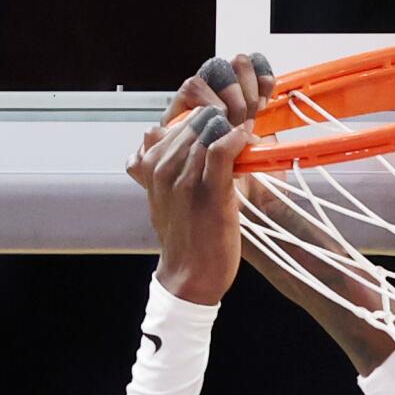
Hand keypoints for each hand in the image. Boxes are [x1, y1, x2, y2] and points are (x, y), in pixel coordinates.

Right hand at [130, 52, 273, 304]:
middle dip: (220, 119)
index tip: (220, 127)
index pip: (174, 120)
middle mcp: (162, 167)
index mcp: (148, 165)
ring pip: (209, 130)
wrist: (190, 276)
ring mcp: (184, 179)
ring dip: (231, 128)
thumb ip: (157, 165)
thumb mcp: (160, 196)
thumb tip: (154, 137)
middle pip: (195, 120)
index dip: (202, 118)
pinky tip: (245, 140)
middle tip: (238, 129)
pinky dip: (237, 138)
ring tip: (243, 137)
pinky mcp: (209, 191)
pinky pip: (222, 148)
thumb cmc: (183, 236)